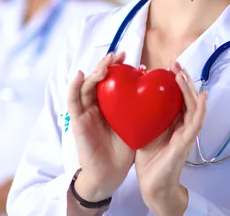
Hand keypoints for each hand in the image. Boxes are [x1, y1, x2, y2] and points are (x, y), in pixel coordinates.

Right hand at [68, 52, 134, 201]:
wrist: (110, 175)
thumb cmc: (122, 151)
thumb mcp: (134, 125)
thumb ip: (139, 109)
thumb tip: (156, 91)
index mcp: (107, 106)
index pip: (109, 82)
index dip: (117, 68)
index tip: (130, 58)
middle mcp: (93, 106)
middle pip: (97, 80)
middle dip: (107, 65)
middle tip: (119, 55)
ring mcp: (84, 113)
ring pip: (85, 85)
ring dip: (94, 71)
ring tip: (106, 62)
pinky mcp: (77, 122)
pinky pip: (72, 101)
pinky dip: (73, 86)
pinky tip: (80, 74)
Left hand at [134, 61, 206, 214]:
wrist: (153, 184)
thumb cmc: (148, 158)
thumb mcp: (143, 129)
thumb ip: (143, 114)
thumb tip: (133, 94)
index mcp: (172, 121)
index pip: (176, 97)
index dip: (174, 81)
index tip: (168, 66)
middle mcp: (182, 125)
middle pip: (187, 98)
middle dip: (183, 79)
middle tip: (176, 63)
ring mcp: (186, 133)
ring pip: (193, 106)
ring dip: (189, 89)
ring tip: (183, 73)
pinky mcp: (186, 142)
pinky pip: (195, 123)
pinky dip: (200, 109)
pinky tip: (201, 97)